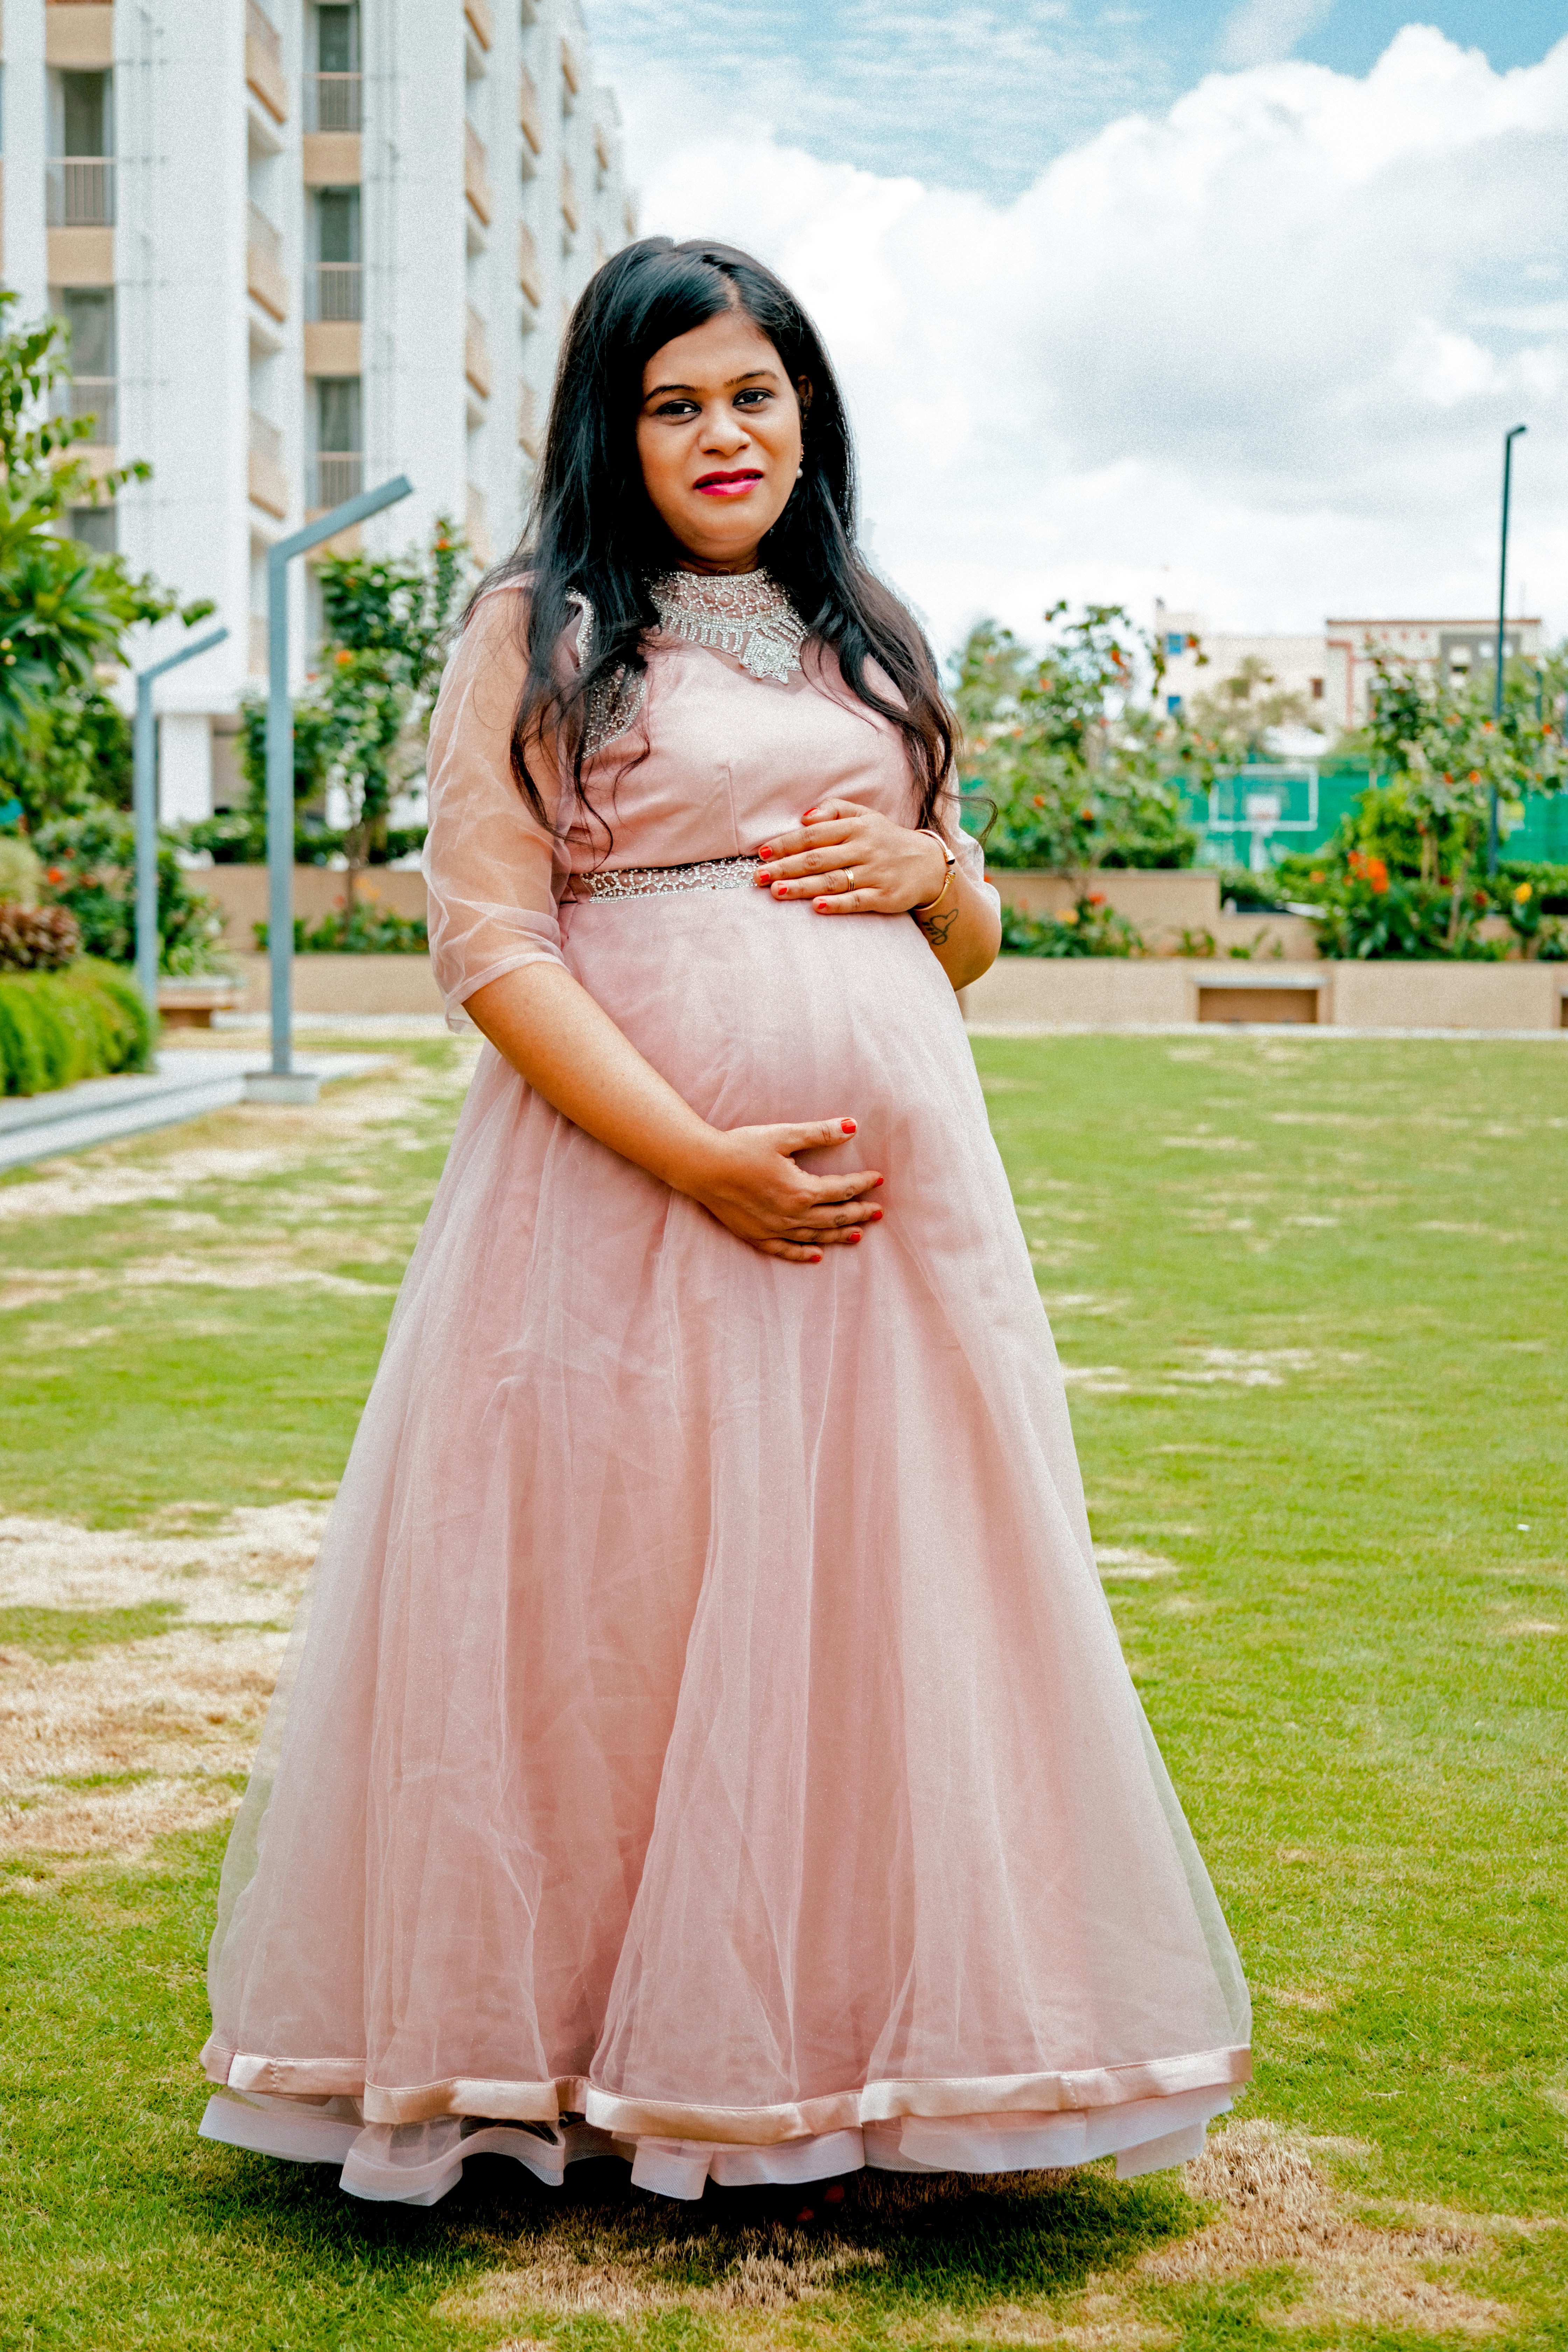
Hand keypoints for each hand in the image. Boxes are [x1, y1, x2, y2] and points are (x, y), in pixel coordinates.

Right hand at [678, 1117, 885, 1263]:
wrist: (702, 1166)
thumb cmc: (742, 1147)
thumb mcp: (783, 1135)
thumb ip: (820, 1133)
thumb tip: (852, 1127)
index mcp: (802, 1190)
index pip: (843, 1189)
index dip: (864, 1183)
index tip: (879, 1179)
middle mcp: (792, 1215)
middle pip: (835, 1217)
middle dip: (860, 1213)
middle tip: (878, 1212)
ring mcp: (774, 1229)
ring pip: (815, 1236)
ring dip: (839, 1235)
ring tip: (858, 1234)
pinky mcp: (756, 1236)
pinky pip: (785, 1250)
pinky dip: (803, 1254)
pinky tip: (817, 1255)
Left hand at [755, 798, 947, 915]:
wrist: (928, 864)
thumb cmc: (885, 839)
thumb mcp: (865, 816)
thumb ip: (834, 810)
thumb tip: (804, 817)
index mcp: (856, 827)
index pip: (814, 835)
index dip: (787, 843)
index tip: (763, 852)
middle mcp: (864, 848)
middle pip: (818, 858)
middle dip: (786, 867)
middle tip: (759, 876)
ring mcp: (875, 873)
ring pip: (833, 880)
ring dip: (803, 886)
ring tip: (777, 891)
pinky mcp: (886, 896)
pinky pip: (858, 901)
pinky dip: (837, 904)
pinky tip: (816, 907)